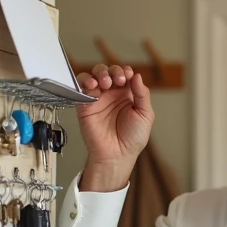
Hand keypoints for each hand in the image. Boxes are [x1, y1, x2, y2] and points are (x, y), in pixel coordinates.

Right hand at [75, 63, 153, 191]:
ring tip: (105, 83)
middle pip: (109, 71)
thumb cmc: (132, 138)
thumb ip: (142, 94)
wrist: (117, 154)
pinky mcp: (85, 104)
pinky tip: (93, 85)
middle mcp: (112, 94)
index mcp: (127, 94)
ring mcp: (98, 98)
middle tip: (118, 80)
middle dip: (113, 71)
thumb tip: (138, 76)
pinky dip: (85, 81)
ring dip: (100, 73)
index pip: (124, 74)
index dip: (125, 71)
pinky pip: (81, 86)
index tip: (127, 75)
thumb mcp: (145, 115)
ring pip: (94, 75)